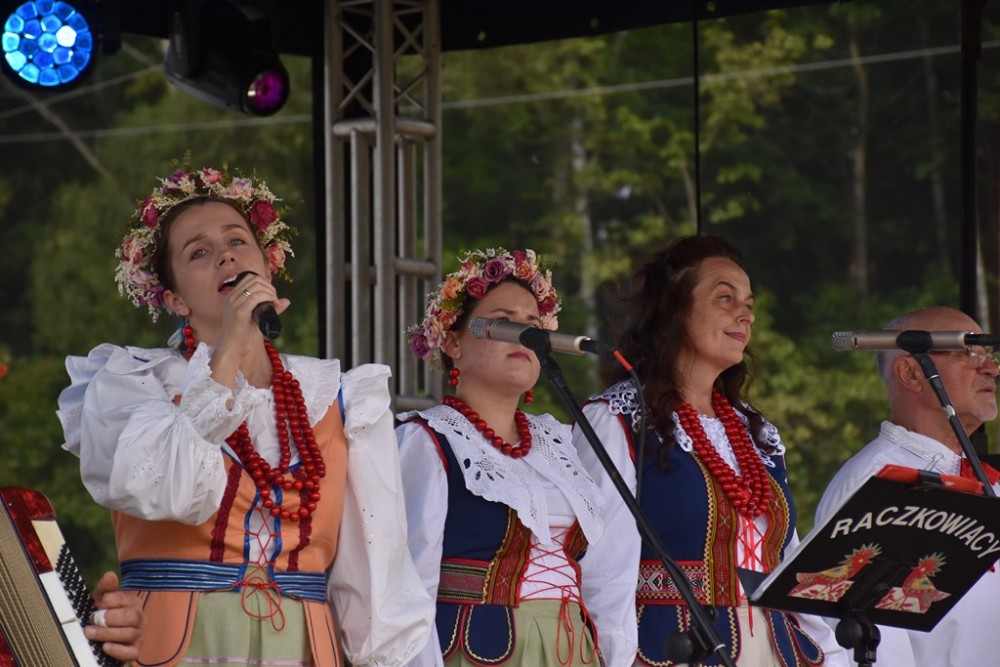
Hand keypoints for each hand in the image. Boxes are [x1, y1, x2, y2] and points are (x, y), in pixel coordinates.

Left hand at [84, 571, 143, 661]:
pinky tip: (105, 647)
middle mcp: (139, 618)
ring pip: (130, 634)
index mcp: (133, 603)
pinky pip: (132, 653)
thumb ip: (105, 588)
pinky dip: (118, 650)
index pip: (128, 598)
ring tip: (91, 633)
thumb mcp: (102, 601)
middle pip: (132, 616)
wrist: (108, 638)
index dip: (113, 600)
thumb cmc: (104, 616)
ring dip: (108, 633)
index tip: (99, 602)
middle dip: (111, 618)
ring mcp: (138, 635)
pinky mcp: (134, 651)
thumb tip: (110, 574)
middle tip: (93, 619)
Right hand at [212, 272, 290, 386]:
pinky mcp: (239, 312)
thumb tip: (287, 300)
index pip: (250, 278)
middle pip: (254, 280)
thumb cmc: (241, 336)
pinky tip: (272, 304)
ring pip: (256, 286)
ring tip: (275, 302)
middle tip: (275, 299)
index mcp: (232, 296)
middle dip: (269, 287)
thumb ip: (269, 308)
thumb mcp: (256, 318)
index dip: (265, 283)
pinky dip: (267, 297)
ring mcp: (234, 304)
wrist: (230, 350)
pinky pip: (255, 297)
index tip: (272, 295)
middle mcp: (231, 297)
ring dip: (270, 292)